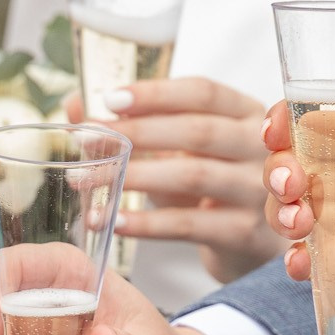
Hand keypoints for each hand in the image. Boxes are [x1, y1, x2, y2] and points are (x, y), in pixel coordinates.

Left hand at [74, 78, 281, 282]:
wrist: (248, 242)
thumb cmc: (208, 185)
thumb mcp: (176, 149)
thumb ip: (131, 123)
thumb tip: (75, 104)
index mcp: (245, 113)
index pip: (202, 92)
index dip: (156, 93)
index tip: (109, 99)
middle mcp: (260, 148)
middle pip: (197, 131)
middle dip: (137, 133)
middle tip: (85, 139)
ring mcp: (257, 191)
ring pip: (192, 177)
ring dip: (134, 177)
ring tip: (87, 181)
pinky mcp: (244, 232)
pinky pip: (188, 226)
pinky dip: (145, 224)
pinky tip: (112, 221)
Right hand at [260, 109, 334, 334]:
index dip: (297, 118)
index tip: (279, 129)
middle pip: (300, 164)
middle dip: (281, 169)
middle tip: (291, 185)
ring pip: (296, 210)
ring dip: (282, 213)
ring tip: (298, 224)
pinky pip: (312, 263)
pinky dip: (298, 263)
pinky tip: (302, 265)